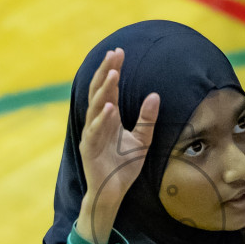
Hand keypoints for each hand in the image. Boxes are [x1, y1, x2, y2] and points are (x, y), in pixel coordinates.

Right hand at [75, 48, 158, 243]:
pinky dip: (101, 118)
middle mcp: (97, 121)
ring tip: (114, 74)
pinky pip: (95, 130)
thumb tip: (155, 95)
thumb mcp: (142, 140)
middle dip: (107, 72)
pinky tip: (109, 107)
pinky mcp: (89, 148)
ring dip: (104, 90)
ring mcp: (91, 134)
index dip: (113, 70)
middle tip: (114, 54)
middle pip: (100, 91)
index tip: (120, 52)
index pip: (110, 88)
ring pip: (96, 107)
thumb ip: (147, 118)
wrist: (113, 191)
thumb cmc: (124, 166)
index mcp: (108, 117)